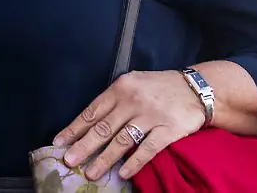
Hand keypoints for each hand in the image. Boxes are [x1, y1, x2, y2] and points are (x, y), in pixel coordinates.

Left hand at [54, 70, 205, 179]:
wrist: (197, 88)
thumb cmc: (160, 87)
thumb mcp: (134, 83)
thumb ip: (114, 100)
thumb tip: (88, 123)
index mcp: (120, 87)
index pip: (92, 111)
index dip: (74, 129)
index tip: (59, 143)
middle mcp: (133, 101)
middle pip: (103, 128)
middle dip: (83, 147)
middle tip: (68, 162)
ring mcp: (151, 115)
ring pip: (122, 141)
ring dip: (104, 159)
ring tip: (90, 173)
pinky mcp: (168, 129)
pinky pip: (147, 149)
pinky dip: (133, 163)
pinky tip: (122, 173)